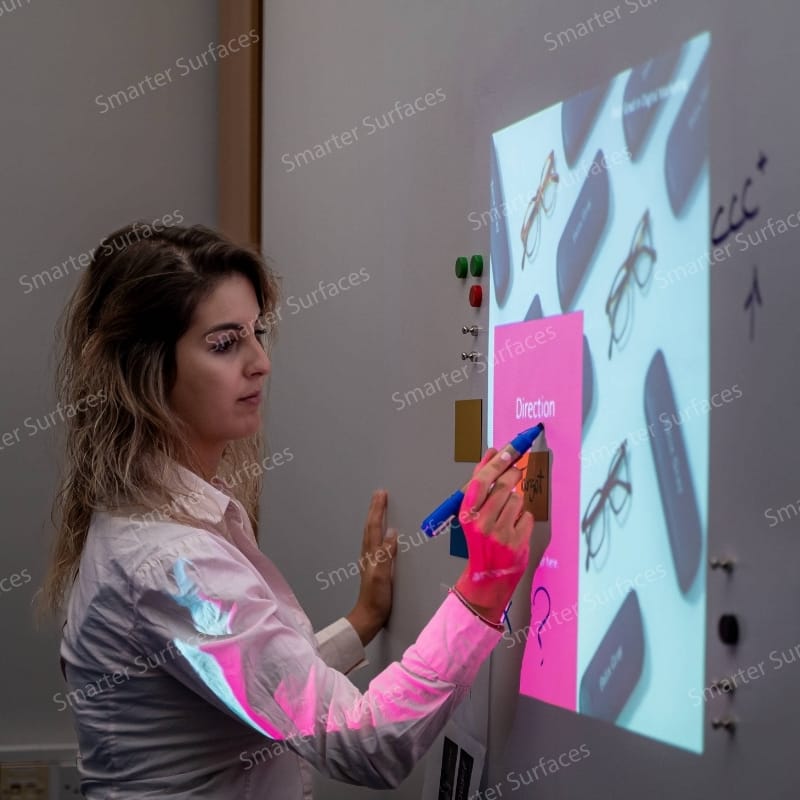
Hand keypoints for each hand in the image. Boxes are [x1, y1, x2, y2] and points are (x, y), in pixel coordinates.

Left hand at [346, 489, 398, 646]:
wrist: (368, 617)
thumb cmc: (376, 598)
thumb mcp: (382, 575)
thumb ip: (385, 554)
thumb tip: (391, 533)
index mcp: (371, 554)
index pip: (374, 527)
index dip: (378, 510)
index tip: (381, 494)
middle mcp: (369, 554)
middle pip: (370, 526)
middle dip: (375, 509)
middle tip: (379, 494)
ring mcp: (370, 560)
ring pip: (371, 533)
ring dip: (374, 518)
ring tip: (379, 507)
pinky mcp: (374, 567)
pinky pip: (374, 542)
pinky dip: (377, 531)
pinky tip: (380, 533)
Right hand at [455, 447, 549, 623]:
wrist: (486, 577)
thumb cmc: (479, 540)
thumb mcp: (472, 513)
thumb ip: (481, 483)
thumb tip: (492, 453)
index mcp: (467, 514)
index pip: (481, 481)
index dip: (496, 462)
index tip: (507, 450)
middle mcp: (482, 523)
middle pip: (504, 486)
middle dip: (513, 474)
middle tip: (515, 472)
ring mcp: (501, 534)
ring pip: (517, 500)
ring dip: (516, 501)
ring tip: (508, 512)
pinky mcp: (517, 542)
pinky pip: (527, 516)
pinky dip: (523, 518)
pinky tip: (514, 526)